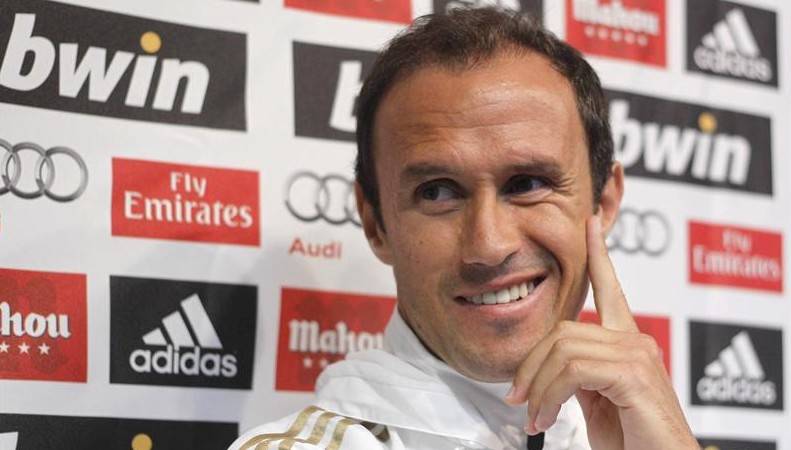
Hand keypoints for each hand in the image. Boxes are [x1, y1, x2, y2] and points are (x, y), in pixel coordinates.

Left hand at [505, 215, 698, 449]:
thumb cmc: (635, 441)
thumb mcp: (598, 402)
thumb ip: (581, 376)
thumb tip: (552, 369)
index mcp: (626, 342)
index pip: (610, 288)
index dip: (598, 254)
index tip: (589, 223)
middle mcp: (635, 341)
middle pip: (562, 330)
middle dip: (530, 365)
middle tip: (518, 398)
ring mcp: (637, 355)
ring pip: (563, 350)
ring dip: (537, 388)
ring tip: (535, 417)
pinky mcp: (633, 375)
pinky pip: (573, 370)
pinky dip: (549, 396)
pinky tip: (547, 418)